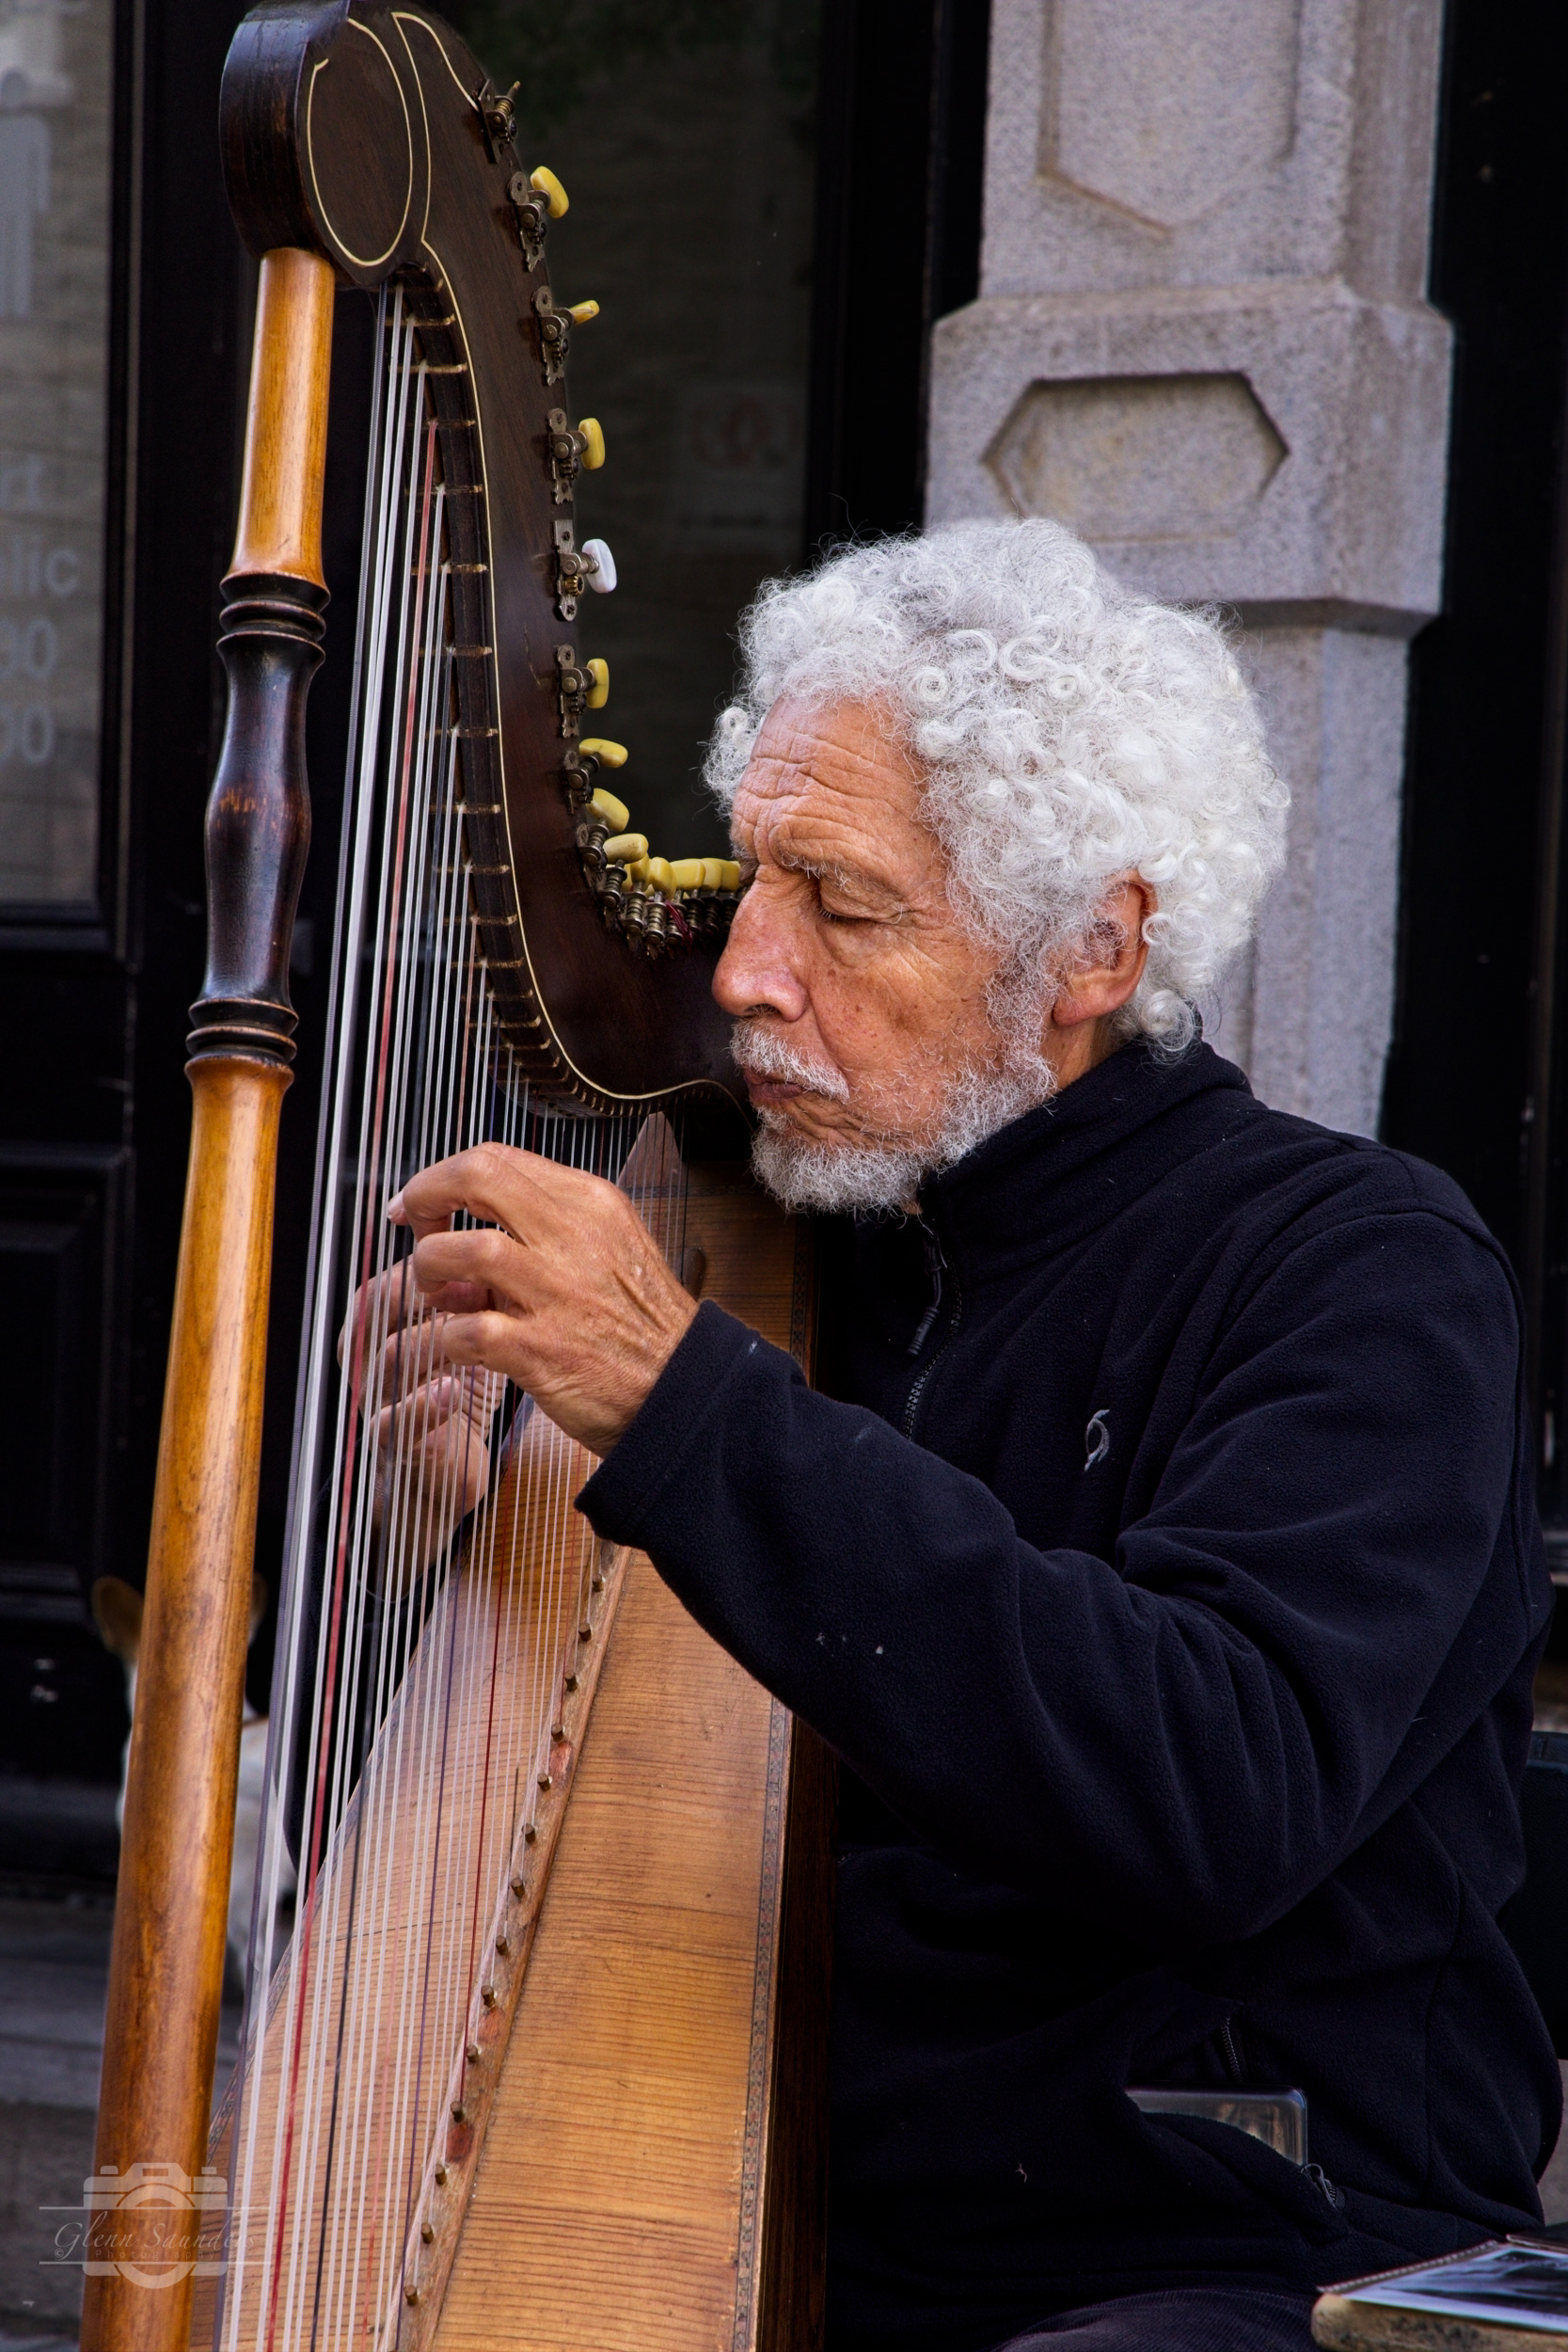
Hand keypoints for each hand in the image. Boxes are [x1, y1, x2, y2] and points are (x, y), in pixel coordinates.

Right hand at [339, 1260, 500, 1572]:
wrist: (451, 1467)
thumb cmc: (458, 1388)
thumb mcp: (465, 1335)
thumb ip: (471, 1295)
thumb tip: (497, 1248)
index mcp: (382, 1325)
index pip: (389, 1277)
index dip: (427, 1262)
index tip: (473, 1260)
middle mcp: (371, 1356)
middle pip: (379, 1307)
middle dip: (427, 1291)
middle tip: (473, 1289)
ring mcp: (379, 1398)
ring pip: (390, 1356)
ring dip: (435, 1340)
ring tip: (473, 1331)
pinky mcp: (395, 1442)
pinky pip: (393, 1420)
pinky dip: (422, 1403)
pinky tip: (451, 1389)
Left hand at [387, 1143, 698, 1457]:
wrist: (685, 1390)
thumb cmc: (641, 1324)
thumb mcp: (609, 1248)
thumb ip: (544, 1231)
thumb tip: (469, 1231)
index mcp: (590, 1203)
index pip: (496, 1158)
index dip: (443, 1177)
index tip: (422, 1205)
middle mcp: (575, 1236)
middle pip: (476, 1177)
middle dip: (426, 1197)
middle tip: (417, 1231)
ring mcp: (557, 1292)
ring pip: (462, 1248)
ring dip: (430, 1268)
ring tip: (437, 1293)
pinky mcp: (542, 1349)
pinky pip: (465, 1330)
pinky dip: (446, 1336)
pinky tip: (458, 1345)